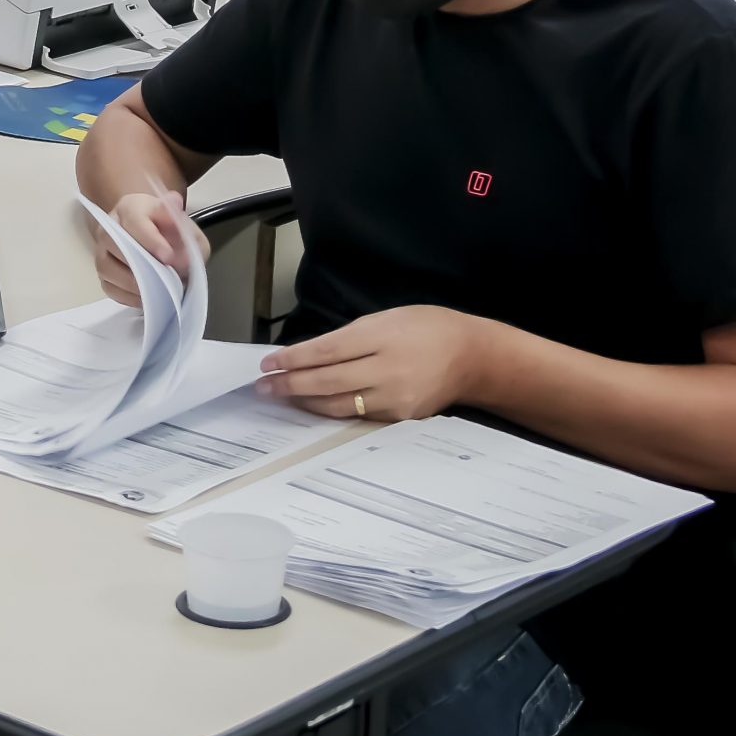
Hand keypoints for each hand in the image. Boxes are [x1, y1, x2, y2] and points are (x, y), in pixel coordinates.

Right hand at [92, 192, 207, 306]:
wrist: (158, 237)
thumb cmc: (170, 229)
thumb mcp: (186, 227)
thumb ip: (186, 235)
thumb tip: (179, 257)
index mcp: (131, 207)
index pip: (135, 222)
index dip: (151, 241)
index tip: (168, 257)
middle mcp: (109, 226)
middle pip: (114, 243)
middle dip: (139, 264)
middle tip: (163, 278)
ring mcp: (102, 251)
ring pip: (107, 267)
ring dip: (133, 283)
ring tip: (157, 290)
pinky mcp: (103, 273)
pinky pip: (108, 287)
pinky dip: (127, 296)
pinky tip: (147, 298)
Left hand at [260, 307, 497, 421]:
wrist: (472, 357)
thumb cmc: (428, 328)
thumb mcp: (388, 318)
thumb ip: (351, 337)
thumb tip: (311, 354)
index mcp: (382, 337)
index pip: (327, 351)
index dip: (294, 359)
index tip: (268, 363)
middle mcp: (387, 370)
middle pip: (328, 382)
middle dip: (291, 384)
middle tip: (263, 386)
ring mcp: (394, 397)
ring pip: (339, 405)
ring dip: (305, 401)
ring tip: (282, 396)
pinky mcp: (399, 417)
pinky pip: (358, 415)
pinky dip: (332, 409)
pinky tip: (314, 405)